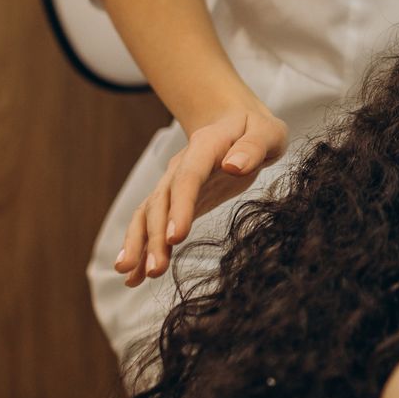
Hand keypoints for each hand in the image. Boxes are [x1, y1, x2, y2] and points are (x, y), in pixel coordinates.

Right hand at [115, 97, 287, 286]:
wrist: (235, 122)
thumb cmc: (257, 130)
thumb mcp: (268, 133)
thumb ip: (254, 147)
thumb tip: (234, 166)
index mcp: (205, 146)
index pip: (189, 177)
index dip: (180, 206)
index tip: (175, 237)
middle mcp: (181, 165)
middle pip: (162, 201)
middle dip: (155, 236)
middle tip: (153, 271)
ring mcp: (174, 183)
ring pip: (149, 213)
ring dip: (140, 244)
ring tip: (130, 275)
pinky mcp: (175, 201)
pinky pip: (153, 223)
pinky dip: (142, 247)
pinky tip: (133, 275)